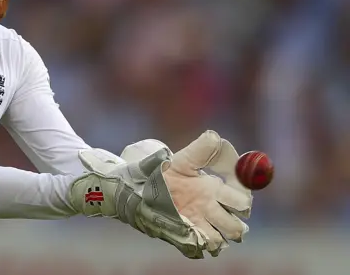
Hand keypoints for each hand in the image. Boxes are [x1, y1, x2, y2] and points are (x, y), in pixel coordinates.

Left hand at [121, 131, 252, 257]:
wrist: (141, 185)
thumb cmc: (166, 170)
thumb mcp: (184, 158)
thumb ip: (201, 148)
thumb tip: (215, 137)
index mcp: (214, 190)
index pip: (242, 201)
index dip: (242, 200)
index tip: (234, 195)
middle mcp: (211, 209)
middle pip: (237, 225)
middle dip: (234, 222)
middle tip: (218, 213)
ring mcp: (200, 223)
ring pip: (224, 237)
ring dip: (222, 235)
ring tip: (206, 224)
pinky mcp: (186, 234)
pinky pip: (204, 246)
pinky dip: (204, 242)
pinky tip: (194, 231)